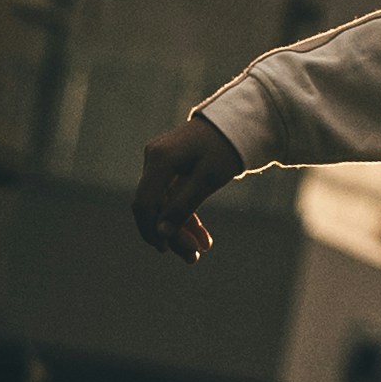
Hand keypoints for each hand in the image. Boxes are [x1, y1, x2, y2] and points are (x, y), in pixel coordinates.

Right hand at [133, 110, 242, 261]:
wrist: (236, 123)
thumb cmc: (224, 148)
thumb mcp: (208, 179)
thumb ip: (183, 206)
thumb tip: (162, 233)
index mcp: (160, 160)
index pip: (144, 202)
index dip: (152, 230)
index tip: (167, 250)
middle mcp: (154, 160)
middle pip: (154, 206)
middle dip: (171, 233)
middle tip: (193, 258)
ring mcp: (160, 164)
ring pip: (164, 204)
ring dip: (181, 228)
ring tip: (200, 251)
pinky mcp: (170, 168)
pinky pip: (172, 197)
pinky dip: (185, 215)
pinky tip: (201, 237)